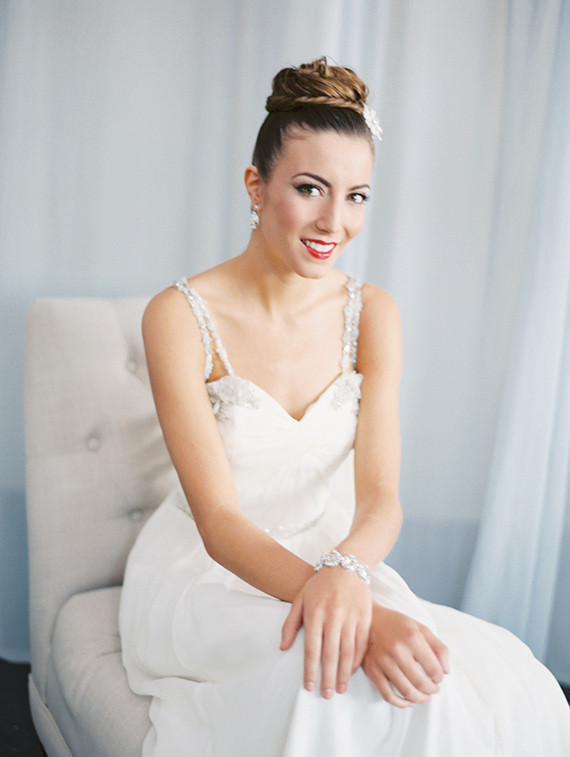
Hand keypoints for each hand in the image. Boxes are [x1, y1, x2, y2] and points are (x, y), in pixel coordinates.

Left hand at [280, 567, 371, 698]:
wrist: (346, 566)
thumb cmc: (319, 584)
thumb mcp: (299, 599)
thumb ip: (290, 624)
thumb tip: (282, 647)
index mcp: (315, 613)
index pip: (311, 648)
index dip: (310, 670)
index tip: (309, 687)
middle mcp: (333, 616)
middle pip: (330, 653)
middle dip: (328, 677)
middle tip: (326, 695)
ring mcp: (351, 617)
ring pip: (348, 651)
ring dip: (344, 673)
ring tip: (340, 689)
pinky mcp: (365, 617)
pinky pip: (362, 643)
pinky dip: (357, 660)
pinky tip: (352, 671)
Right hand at [362, 603, 449, 707]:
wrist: (370, 619)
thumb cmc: (399, 625)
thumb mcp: (422, 629)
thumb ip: (439, 648)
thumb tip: (446, 671)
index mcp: (412, 638)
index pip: (434, 669)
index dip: (440, 677)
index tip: (438, 677)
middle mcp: (397, 650)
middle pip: (421, 683)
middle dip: (431, 690)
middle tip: (433, 689)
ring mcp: (382, 660)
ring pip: (406, 691)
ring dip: (419, 699)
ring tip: (424, 696)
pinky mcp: (371, 669)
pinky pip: (387, 694)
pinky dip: (400, 703)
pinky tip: (408, 701)